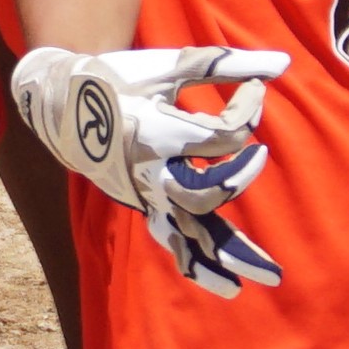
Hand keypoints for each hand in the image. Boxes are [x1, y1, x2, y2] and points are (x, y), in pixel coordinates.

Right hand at [11, 42, 293, 299]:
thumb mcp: (171, 65)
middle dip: (240, 177)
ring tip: (270, 276)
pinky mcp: (145, 207)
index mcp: (156, 134)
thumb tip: (285, 61)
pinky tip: (230, 287)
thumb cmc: (122, 79)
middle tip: (263, 155)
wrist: (63, 103)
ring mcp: (146, 196)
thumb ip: (227, 64)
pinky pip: (175, 244)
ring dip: (232, 256)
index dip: (247, 108)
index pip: (223, 135)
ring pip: (192, 234)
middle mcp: (151, 173)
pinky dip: (201, 265)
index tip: (253, 89)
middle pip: (206, 193)